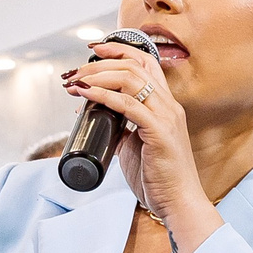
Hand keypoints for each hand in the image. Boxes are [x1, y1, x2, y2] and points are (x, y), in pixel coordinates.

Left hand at [64, 44, 213, 238]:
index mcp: (167, 105)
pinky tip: (84, 94)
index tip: (94, 50)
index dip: (119, 50)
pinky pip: (126, 105)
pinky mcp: (159, 132)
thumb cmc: (159, 178)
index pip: (146, 63)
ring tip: (74, 82)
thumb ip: (124, 128)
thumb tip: (101, 118)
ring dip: (96, 76)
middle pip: (134, 66)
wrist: (178, 202)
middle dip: (99, 63)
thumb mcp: (138, 145)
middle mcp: (169, 106)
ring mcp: (166, 117)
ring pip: (129, 79)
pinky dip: (102, 95)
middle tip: (75, 72)